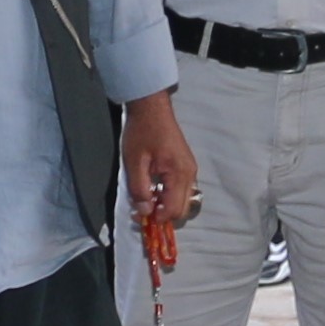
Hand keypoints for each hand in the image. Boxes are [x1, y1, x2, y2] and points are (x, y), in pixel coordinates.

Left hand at [119, 92, 197, 236]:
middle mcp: (190, 175)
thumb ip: (139, 189)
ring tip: (145, 199)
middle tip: (140, 210)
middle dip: (162, 215)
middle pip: (182, 209)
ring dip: (165, 206)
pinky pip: (180, 190)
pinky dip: (168, 196)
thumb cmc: (142, 132)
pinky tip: (152, 189)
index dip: (157, 218)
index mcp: (179, 174)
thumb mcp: (134, 162)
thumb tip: (144, 212)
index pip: (173, 210)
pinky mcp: (185, 166)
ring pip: (182, 201)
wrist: (151, 107)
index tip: (139, 217)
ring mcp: (190, 170)